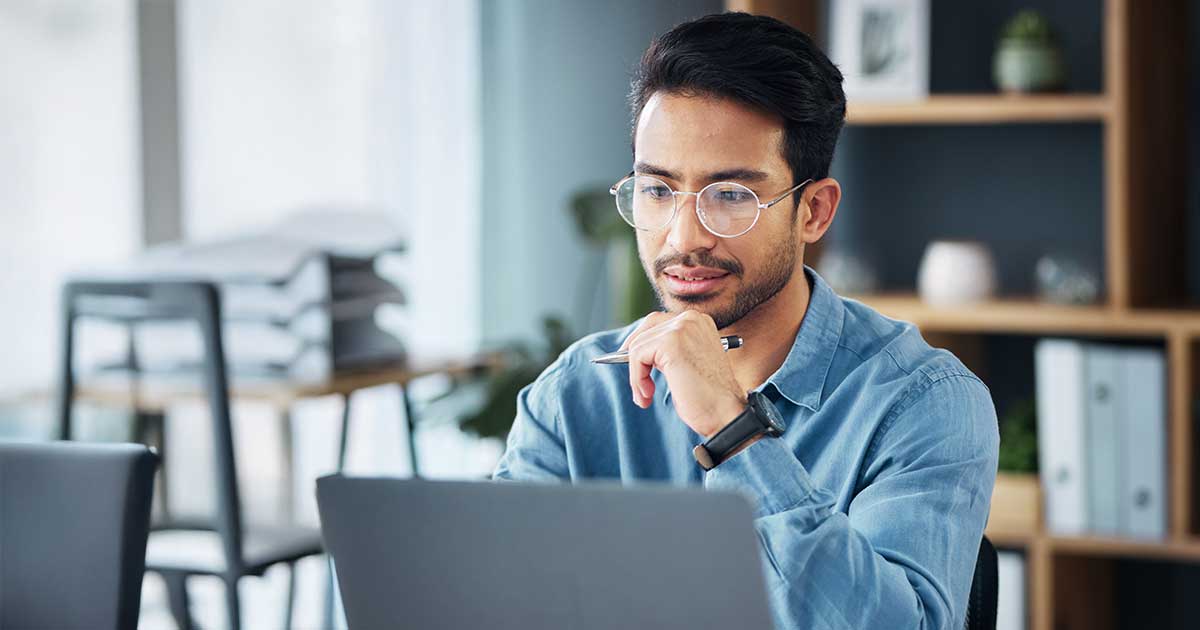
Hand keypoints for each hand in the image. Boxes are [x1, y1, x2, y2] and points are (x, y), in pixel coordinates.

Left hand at [620, 310, 747, 436]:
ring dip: (637, 375)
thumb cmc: (707, 398)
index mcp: (699, 321)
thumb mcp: (686, 363)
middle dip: (635, 354)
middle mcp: (692, 319)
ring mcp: (682, 328)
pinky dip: (637, 378)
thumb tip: (635, 348)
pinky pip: (637, 356)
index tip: (633, 361)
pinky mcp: (671, 342)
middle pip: (646, 327)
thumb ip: (667, 350)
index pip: (658, 321)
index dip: (642, 341)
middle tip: (636, 379)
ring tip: (646, 396)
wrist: (725, 414)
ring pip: (638, 345)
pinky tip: (648, 395)